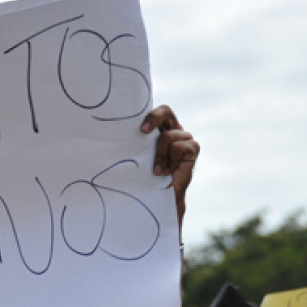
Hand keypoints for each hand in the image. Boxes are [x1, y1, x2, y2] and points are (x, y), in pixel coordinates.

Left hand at [142, 106, 198, 225]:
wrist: (162, 196)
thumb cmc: (147, 175)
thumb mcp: (140, 155)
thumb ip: (137, 141)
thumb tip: (113, 131)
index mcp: (162, 128)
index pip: (159, 110)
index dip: (152, 115)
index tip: (141, 129)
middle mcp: (175, 129)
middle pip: (166, 111)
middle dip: (153, 118)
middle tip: (143, 131)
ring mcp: (186, 138)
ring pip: (168, 136)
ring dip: (160, 154)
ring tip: (157, 170)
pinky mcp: (193, 149)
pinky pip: (179, 147)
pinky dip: (169, 161)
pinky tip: (166, 172)